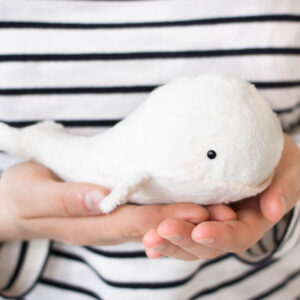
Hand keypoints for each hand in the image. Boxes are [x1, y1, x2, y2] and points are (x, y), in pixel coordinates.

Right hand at [0, 162, 209, 244]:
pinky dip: (167, 206)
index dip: (170, 218)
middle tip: (225, 210)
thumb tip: (101, 196)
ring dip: (184, 214)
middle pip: (154, 225)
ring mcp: (110, 220)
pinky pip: (143, 211)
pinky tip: (186, 197)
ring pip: (154, 220)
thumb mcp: (34, 195)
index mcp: (90, 225)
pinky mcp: (110, 210)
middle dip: (189, 220)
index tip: (201, 210)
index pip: (137, 223)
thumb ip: (67, 198)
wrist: (10, 204)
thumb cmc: (19, 196)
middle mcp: (106, 227)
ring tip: (219, 206)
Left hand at [143, 134, 299, 259]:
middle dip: (184, 240)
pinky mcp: (192, 208)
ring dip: (167, 240)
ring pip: (188, 237)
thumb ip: (284, 187)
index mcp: (251, 220)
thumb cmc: (274, 158)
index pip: (237, 236)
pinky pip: (176, 222)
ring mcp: (207, 218)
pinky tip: (145, 236)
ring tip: (148, 238)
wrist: (255, 149)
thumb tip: (274, 210)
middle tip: (160, 233)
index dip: (221, 236)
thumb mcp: (287, 167)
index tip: (202, 231)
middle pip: (205, 243)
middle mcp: (227, 224)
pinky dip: (161, 232)